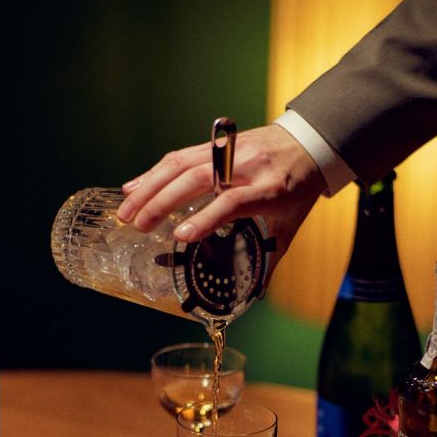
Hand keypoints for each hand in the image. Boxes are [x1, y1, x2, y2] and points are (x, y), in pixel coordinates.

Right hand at [116, 123, 325, 270]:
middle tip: (137, 225)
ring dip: (149, 186)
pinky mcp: (214, 144)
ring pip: (182, 164)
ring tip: (126, 210)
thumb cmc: (298, 188)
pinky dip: (153, 173)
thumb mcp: (289, 224)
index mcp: (269, 190)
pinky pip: (179, 156)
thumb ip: (269, 257)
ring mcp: (228, 151)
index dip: (205, 219)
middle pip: (198, 179)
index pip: (232, 202)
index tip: (180, 237)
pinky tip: (134, 187)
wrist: (310, 143)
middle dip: (162, 201)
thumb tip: (252, 293)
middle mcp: (245, 166)